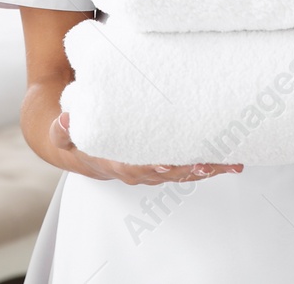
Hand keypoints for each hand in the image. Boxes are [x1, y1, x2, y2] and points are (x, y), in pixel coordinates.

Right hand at [50, 112, 242, 184]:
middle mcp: (139, 171)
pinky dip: (211, 163)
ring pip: (185, 171)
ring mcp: (155, 168)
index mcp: (117, 164)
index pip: (136, 169)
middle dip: (191, 169)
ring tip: (231, 162)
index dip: (151, 168)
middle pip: (169, 173)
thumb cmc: (77, 138)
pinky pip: (190, 165)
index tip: (165, 164)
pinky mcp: (166, 161)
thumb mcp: (62, 133)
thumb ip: (62, 130)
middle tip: (211, 162)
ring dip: (208, 168)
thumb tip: (64, 121)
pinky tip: (231, 160)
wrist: (80, 145)